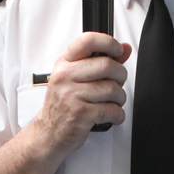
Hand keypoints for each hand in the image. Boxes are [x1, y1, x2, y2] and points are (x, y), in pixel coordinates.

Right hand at [28, 32, 131, 158]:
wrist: (48, 132)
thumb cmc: (63, 103)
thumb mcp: (75, 77)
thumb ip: (100, 61)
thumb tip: (125, 48)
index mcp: (64, 63)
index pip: (87, 40)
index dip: (109, 42)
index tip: (117, 50)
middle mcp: (65, 77)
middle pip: (107, 65)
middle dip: (120, 76)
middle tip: (118, 83)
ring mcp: (71, 96)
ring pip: (112, 89)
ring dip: (120, 98)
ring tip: (113, 102)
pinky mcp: (79, 114)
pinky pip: (111, 110)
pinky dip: (118, 114)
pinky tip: (112, 115)